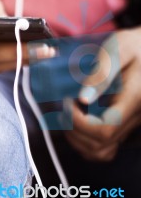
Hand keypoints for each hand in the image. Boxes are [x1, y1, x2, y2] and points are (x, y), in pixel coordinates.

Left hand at [64, 28, 140, 161]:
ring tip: (68, 116)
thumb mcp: (119, 49)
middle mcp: (135, 117)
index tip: (68, 102)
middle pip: (100, 144)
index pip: (105, 129)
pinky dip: (86, 144)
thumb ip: (102, 74)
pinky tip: (77, 125)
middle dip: (73, 129)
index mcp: (135, 99)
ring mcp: (131, 124)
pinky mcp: (125, 126)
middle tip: (65, 107)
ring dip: (77, 139)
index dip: (79, 123)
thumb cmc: (135, 45)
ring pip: (101, 152)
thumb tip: (83, 99)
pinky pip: (105, 149)